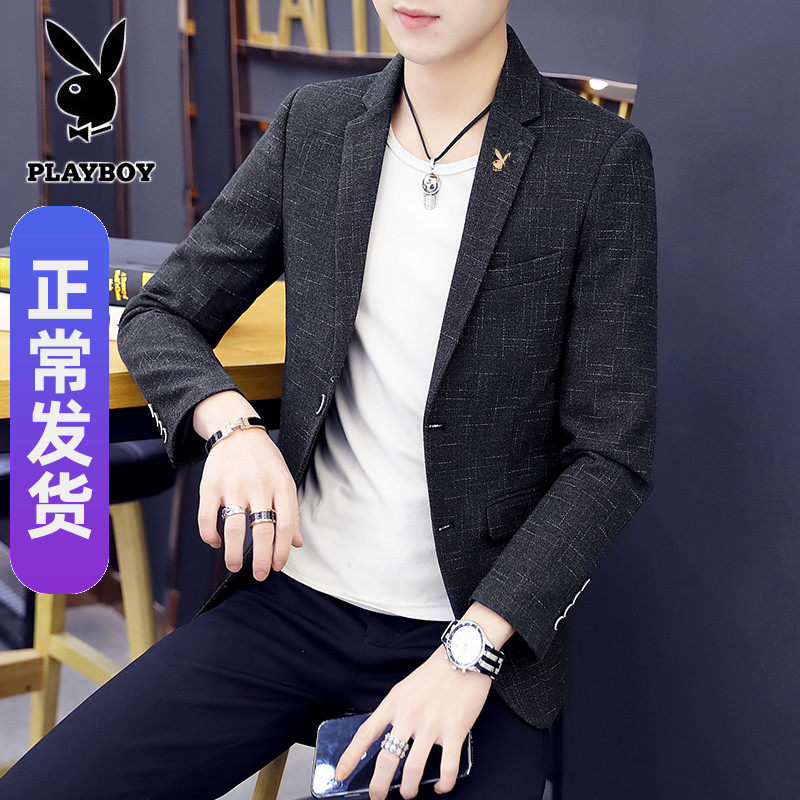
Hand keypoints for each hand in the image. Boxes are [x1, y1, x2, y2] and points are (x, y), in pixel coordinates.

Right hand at [195, 393, 301, 580]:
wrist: (236, 430)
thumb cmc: (264, 460)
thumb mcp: (284, 480)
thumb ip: (291, 512)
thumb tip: (296, 543)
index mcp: (281, 485)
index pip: (285, 525)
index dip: (281, 550)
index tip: (277, 566)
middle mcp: (258, 486)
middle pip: (262, 531)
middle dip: (261, 559)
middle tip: (259, 575)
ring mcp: (233, 486)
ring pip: (234, 529)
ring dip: (234, 554)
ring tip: (235, 566)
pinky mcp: (210, 486)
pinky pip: (207, 518)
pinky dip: (210, 536)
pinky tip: (216, 544)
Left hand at [334, 645, 490, 799]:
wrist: (464, 655)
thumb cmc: (436, 672)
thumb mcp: (406, 688)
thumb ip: (396, 712)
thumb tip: (389, 739)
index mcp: (394, 702)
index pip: (366, 733)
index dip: (350, 757)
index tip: (340, 774)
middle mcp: (409, 715)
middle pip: (386, 759)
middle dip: (378, 786)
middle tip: (377, 797)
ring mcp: (432, 724)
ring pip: (413, 770)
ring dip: (409, 789)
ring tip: (409, 793)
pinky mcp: (455, 730)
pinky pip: (447, 768)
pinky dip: (444, 783)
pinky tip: (441, 784)